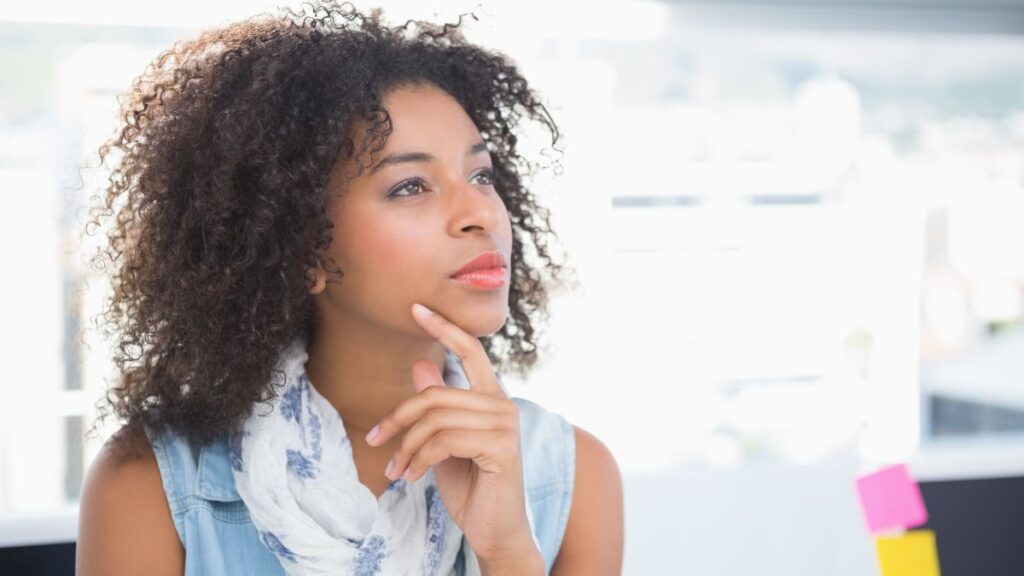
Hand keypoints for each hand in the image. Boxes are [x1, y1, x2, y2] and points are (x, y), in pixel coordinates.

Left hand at [363, 302, 538, 564]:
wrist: (494, 530)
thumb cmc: (471, 487)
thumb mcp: (443, 441)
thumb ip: (437, 405)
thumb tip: (420, 363)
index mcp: (491, 398)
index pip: (471, 350)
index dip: (444, 328)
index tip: (416, 308)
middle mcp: (503, 405)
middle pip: (435, 393)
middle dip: (397, 417)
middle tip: (374, 440)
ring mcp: (505, 424)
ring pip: (435, 418)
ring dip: (405, 447)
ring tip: (394, 470)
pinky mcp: (502, 447)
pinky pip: (444, 440)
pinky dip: (419, 460)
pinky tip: (411, 477)